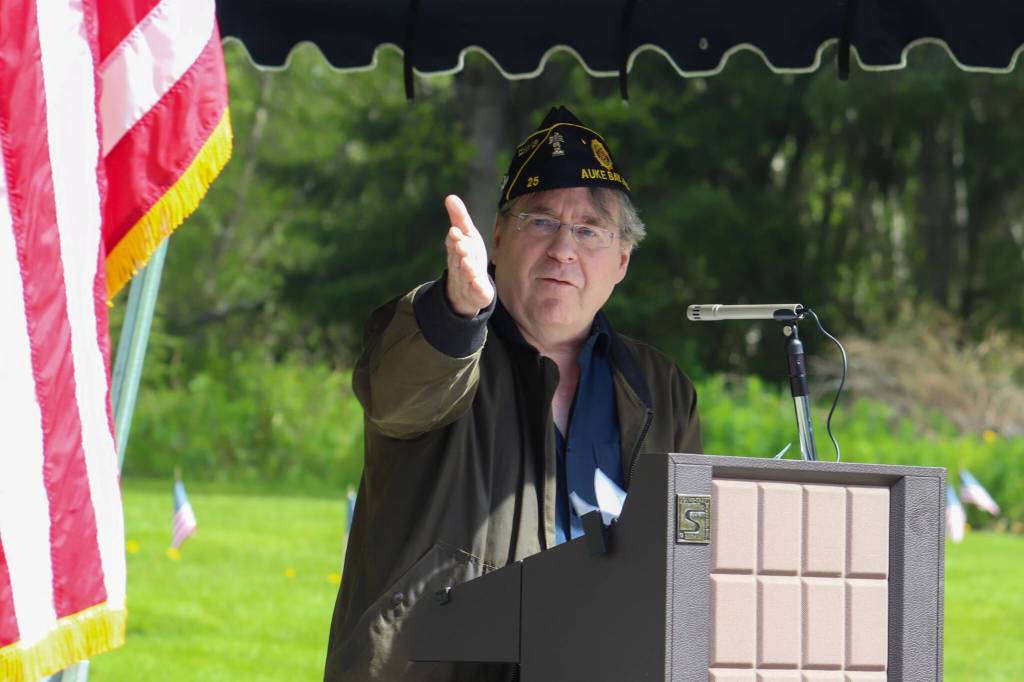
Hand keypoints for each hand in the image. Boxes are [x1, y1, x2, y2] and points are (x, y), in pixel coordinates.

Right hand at [444, 194, 493, 316]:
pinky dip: (477, 288)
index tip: (455, 231)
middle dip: (460, 251)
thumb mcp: (467, 236)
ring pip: (465, 275)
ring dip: (466, 268)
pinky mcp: (477, 294)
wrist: (467, 291)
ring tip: (467, 262)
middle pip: (458, 258)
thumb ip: (459, 218)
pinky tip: (478, 284)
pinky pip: (476, 292)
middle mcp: (460, 265)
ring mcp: (467, 280)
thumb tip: (449, 196)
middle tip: (461, 245)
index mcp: (457, 250)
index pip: (454, 243)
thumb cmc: (468, 257)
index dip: (455, 238)